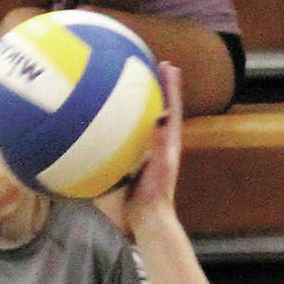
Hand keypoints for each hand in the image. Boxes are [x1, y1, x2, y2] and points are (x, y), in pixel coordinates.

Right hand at [122, 63, 182, 228]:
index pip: (172, 107)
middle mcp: (161, 143)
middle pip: (162, 109)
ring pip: (146, 122)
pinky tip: (111, 121)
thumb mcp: (160, 165)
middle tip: (155, 66)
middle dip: (160, 88)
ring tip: (135, 86)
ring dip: (143, 104)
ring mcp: (149, 152)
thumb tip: (163, 116)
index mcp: (170, 142)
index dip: (171, 86)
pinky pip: (131, 137)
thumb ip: (161, 142)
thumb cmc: (156, 194)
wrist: (148, 218)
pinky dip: (125, 125)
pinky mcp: (138, 162)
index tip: (168, 65)